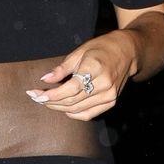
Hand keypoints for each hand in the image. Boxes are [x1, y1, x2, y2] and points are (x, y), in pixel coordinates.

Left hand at [24, 31, 138, 118]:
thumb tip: (45, 79)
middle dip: (51, 101)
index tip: (35, 95)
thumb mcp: (80, 52)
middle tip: (36, 98)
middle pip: (71, 101)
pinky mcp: (111, 102)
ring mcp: (109, 95)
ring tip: (47, 101)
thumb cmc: (101, 48)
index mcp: (94, 68)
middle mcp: (104, 84)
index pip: (69, 89)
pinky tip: (63, 108)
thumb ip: (62, 68)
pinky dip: (73, 114)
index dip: (51, 95)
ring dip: (59, 108)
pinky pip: (88, 114)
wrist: (127, 52)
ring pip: (77, 109)